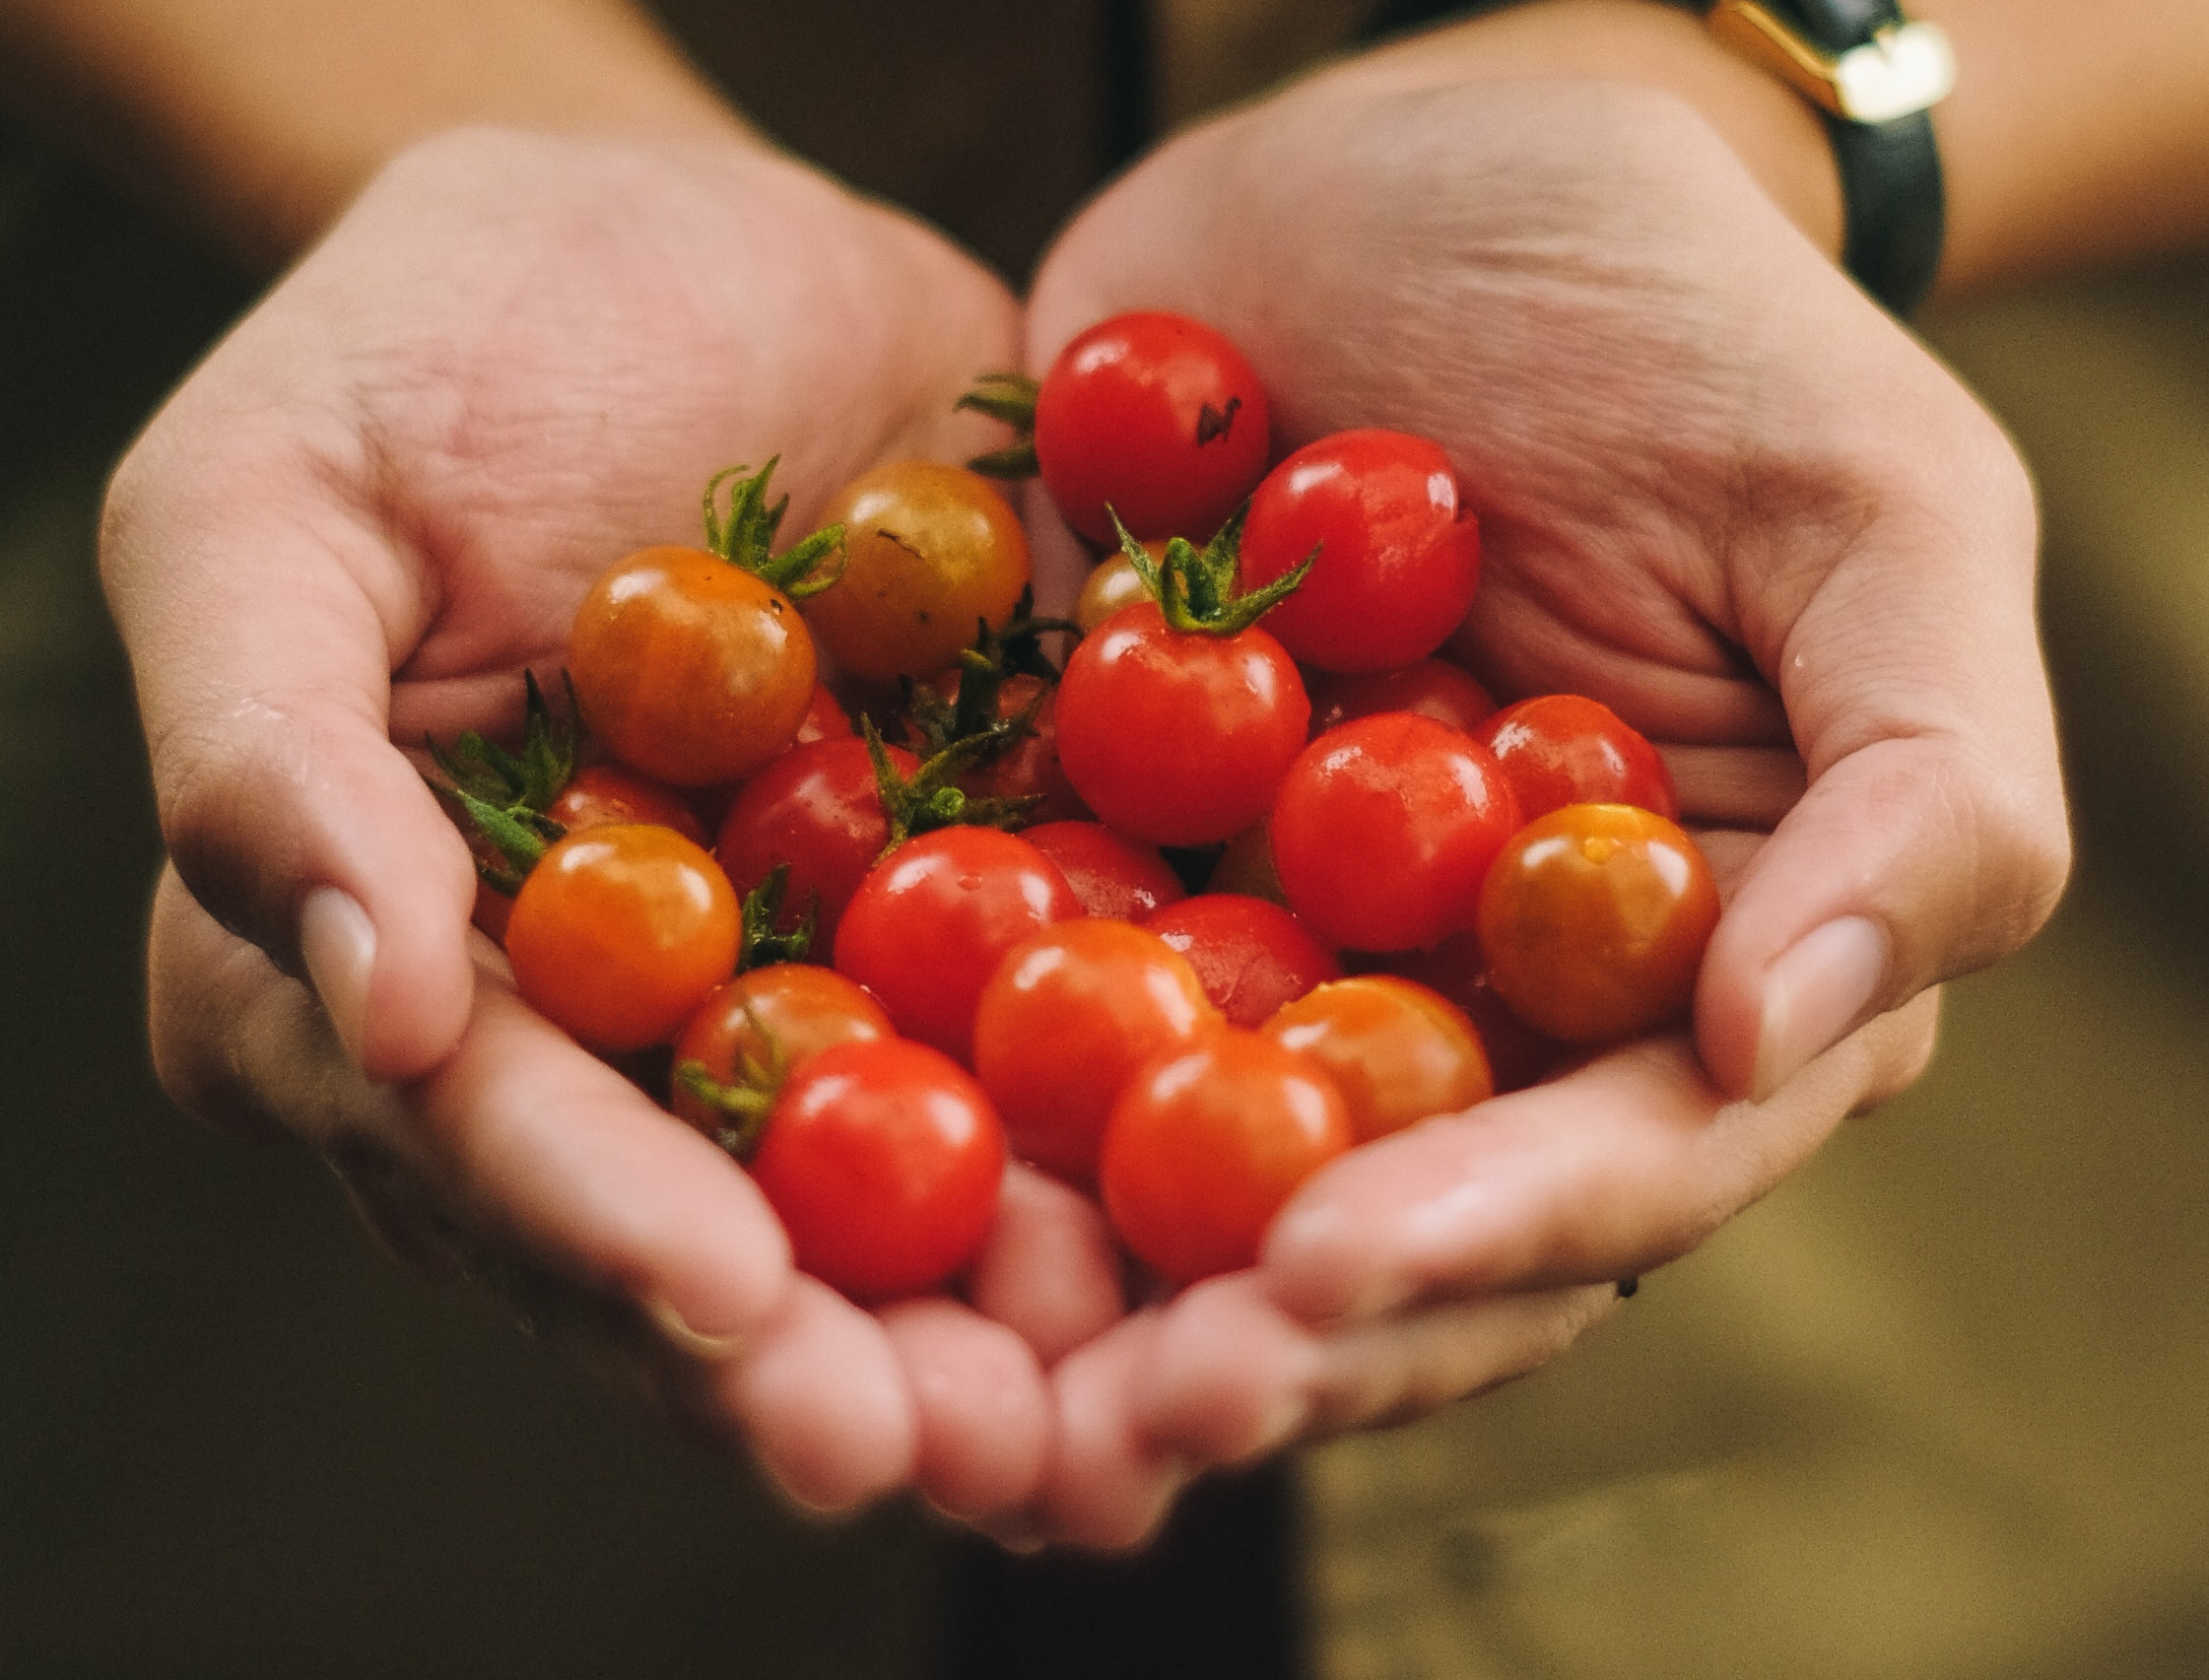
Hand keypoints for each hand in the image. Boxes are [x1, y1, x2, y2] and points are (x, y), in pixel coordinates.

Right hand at [108, 126, 1060, 1515]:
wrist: (696, 243)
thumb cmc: (432, 345)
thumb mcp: (270, 508)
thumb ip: (271, 760)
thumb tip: (359, 1021)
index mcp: (398, 975)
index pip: (488, 1139)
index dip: (603, 1234)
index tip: (734, 1311)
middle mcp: (603, 1033)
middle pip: (701, 1227)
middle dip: (830, 1355)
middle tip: (965, 1454)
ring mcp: (798, 985)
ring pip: (886, 1188)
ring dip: (1002, 1310)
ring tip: (1119, 1407)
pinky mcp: (963, 907)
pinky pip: (1045, 1038)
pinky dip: (1131, 1130)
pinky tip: (1231, 1215)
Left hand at [1008, 59, 2068, 1539]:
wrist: (1409, 167)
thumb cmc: (1681, 318)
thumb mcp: (1874, 509)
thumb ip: (1924, 786)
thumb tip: (1785, 1037)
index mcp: (1678, 967)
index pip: (1607, 1167)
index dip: (1474, 1244)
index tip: (1315, 1282)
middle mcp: (1476, 1001)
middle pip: (1380, 1221)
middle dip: (1252, 1332)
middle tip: (1108, 1418)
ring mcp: (1277, 939)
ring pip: (1186, 1160)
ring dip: (1079, 1277)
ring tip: (957, 1370)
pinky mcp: (1106, 854)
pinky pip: (1018, 989)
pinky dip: (938, 1069)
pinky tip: (830, 1136)